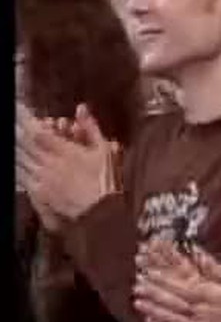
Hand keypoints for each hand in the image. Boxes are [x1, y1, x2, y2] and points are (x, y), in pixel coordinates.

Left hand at [16, 104, 119, 220]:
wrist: (103, 213)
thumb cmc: (107, 181)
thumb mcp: (104, 151)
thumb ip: (91, 128)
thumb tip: (81, 108)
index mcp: (65, 151)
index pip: (38, 131)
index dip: (25, 119)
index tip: (19, 108)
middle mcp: (49, 163)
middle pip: (24, 143)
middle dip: (17, 131)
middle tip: (12, 122)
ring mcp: (41, 179)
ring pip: (20, 158)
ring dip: (16, 147)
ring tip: (13, 138)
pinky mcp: (38, 192)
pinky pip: (21, 176)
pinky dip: (17, 166)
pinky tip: (16, 162)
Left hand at [134, 240, 220, 321]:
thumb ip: (213, 268)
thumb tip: (197, 252)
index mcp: (210, 297)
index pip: (182, 286)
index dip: (163, 280)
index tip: (149, 273)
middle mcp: (202, 312)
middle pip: (174, 301)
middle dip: (154, 293)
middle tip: (137, 285)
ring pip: (172, 317)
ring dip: (153, 309)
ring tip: (138, 302)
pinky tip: (150, 320)